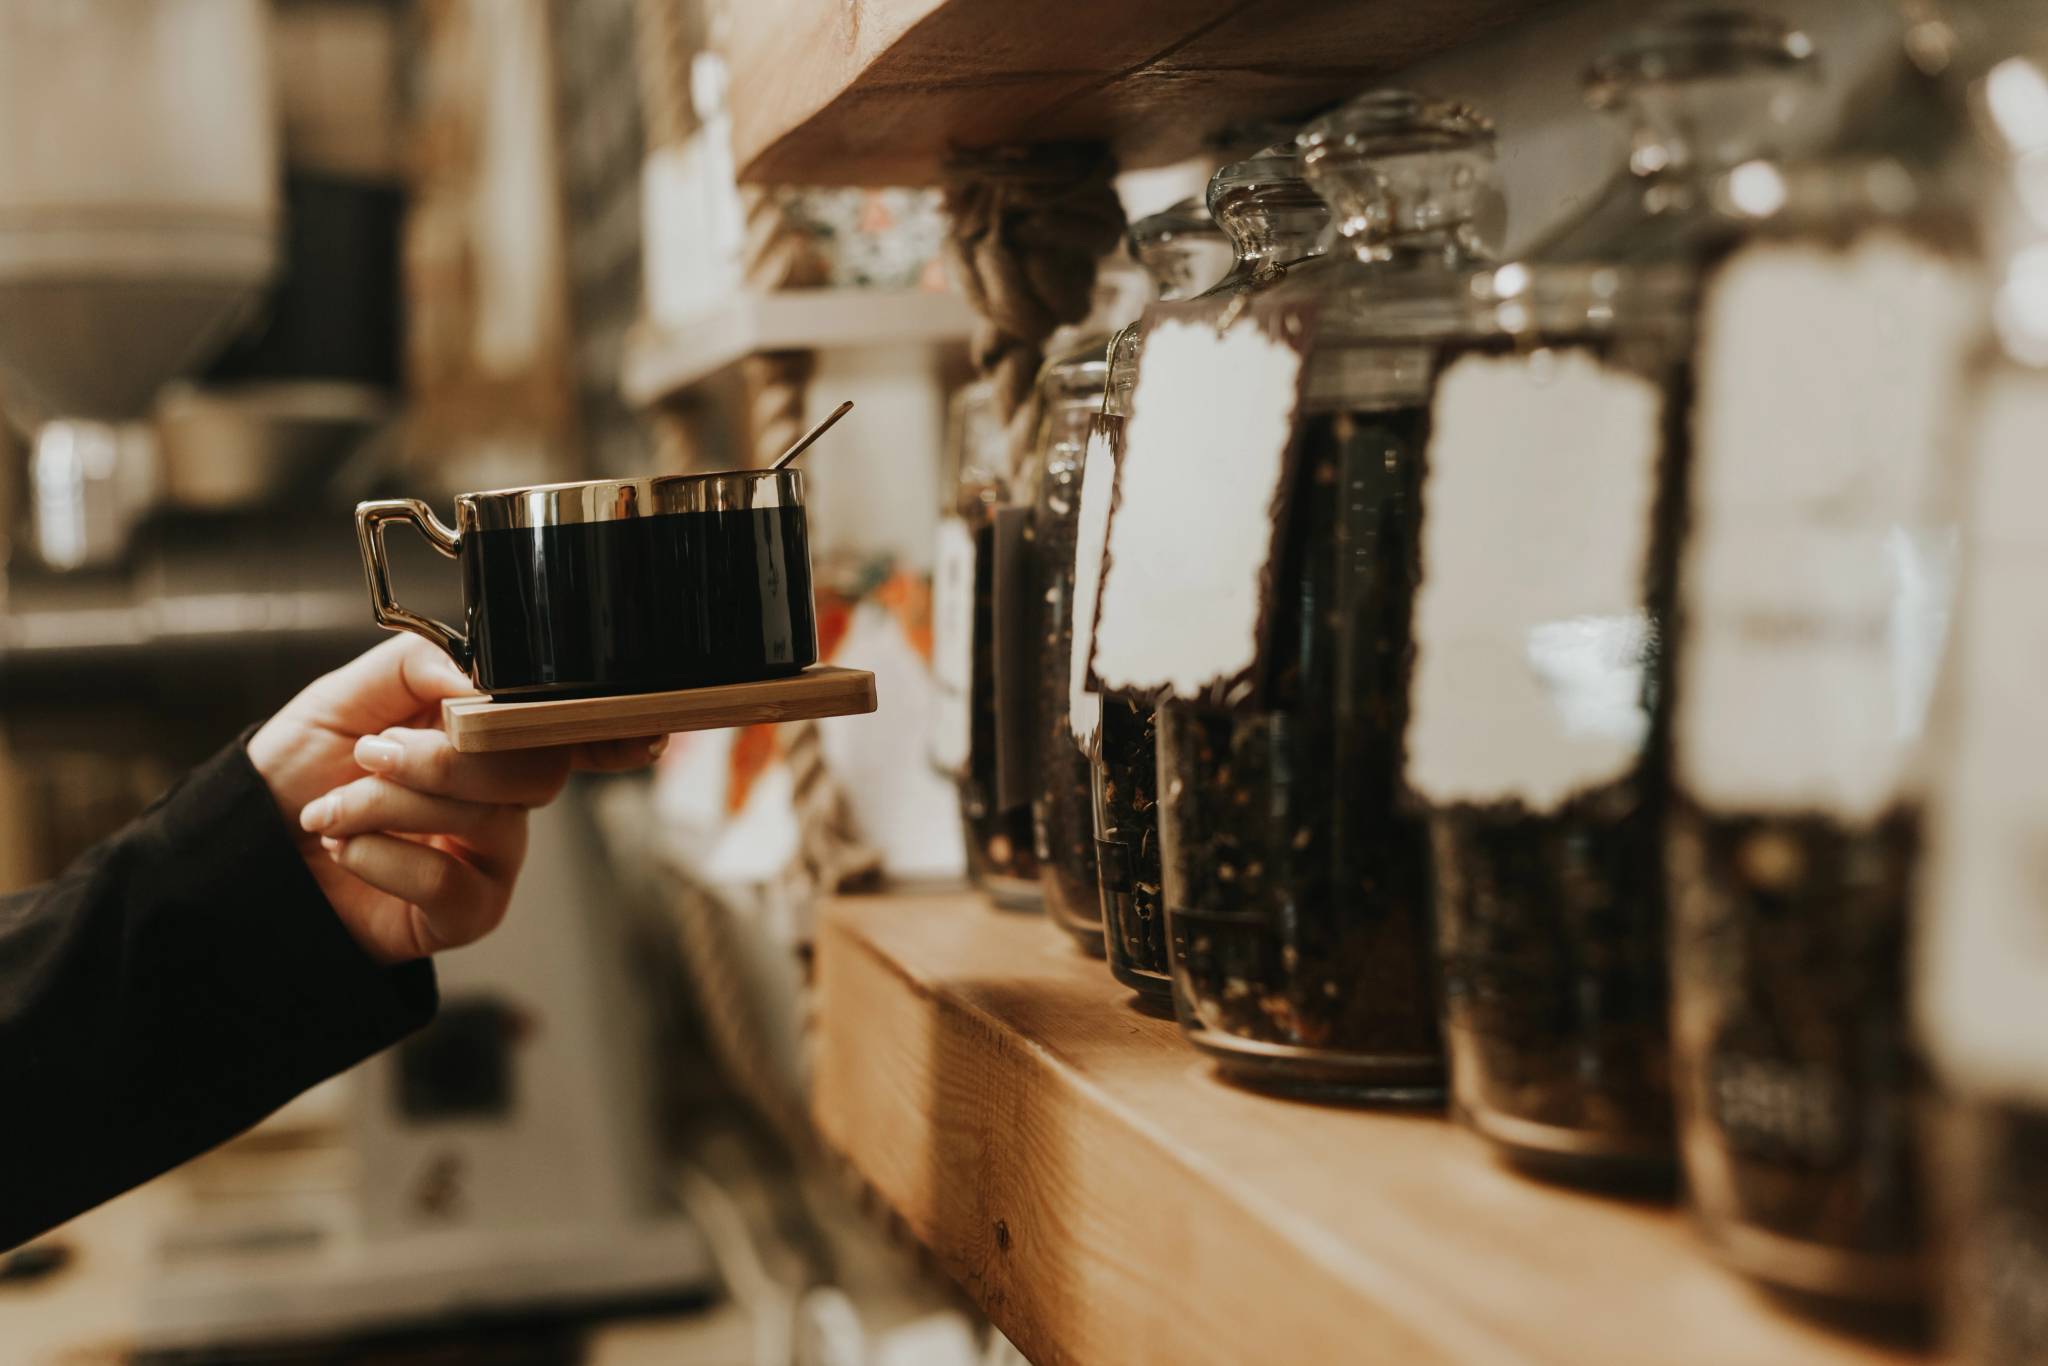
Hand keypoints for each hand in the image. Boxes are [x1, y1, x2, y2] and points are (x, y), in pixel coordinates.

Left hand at [247, 635, 662, 964]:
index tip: (642, 730)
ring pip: (488, 819)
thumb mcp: (344, 694)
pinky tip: (347, 851)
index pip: (568, 729)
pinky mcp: (469, 914)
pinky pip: (453, 882)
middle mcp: (506, 794)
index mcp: (487, 736)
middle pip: (532, 768)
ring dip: (390, 806)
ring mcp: (494, 855)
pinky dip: (384, 858)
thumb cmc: (300, 771)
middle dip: (440, 760)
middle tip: (371, 755)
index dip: (613, 730)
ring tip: (330, 810)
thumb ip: (415, 664)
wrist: (248, 851)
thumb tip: (475, 680)